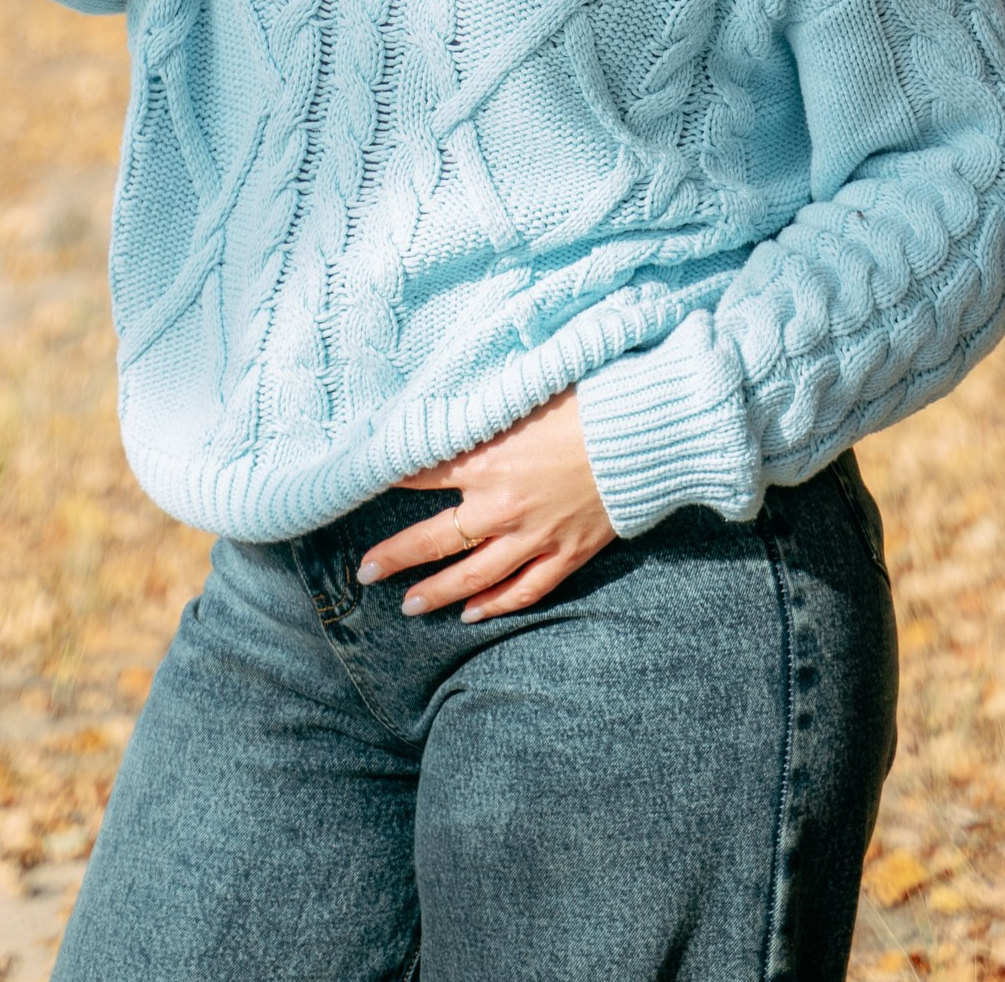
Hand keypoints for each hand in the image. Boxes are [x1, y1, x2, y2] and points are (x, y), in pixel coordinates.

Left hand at [358, 390, 614, 622]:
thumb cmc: (586, 399)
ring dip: (437, 592)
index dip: (388, 478)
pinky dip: (496, 605)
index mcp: (486, 459)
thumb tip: (451, 399)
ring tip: (408, 606)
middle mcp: (501, 505)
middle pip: (435, 539)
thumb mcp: (524, 391)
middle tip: (367, 571)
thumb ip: (484, 405)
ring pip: (473, 576)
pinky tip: (473, 612)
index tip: (360, 485)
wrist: (644, 434)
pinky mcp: (566, 554)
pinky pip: (523, 590)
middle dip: (396, 556)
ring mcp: (534, 536)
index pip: (421, 473)